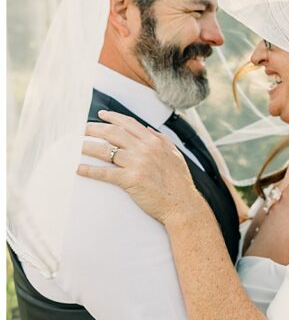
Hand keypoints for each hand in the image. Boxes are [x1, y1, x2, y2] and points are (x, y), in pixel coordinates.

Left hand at [78, 110, 202, 224]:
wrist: (183, 204)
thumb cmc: (179, 183)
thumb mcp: (175, 155)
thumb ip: (162, 140)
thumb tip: (147, 129)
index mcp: (155, 142)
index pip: (129, 123)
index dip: (113, 117)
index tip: (101, 115)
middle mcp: (146, 149)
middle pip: (113, 133)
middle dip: (94, 128)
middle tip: (80, 128)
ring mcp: (138, 164)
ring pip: (106, 150)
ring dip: (87, 146)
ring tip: (73, 145)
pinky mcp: (131, 180)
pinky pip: (105, 173)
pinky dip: (89, 170)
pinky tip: (78, 168)